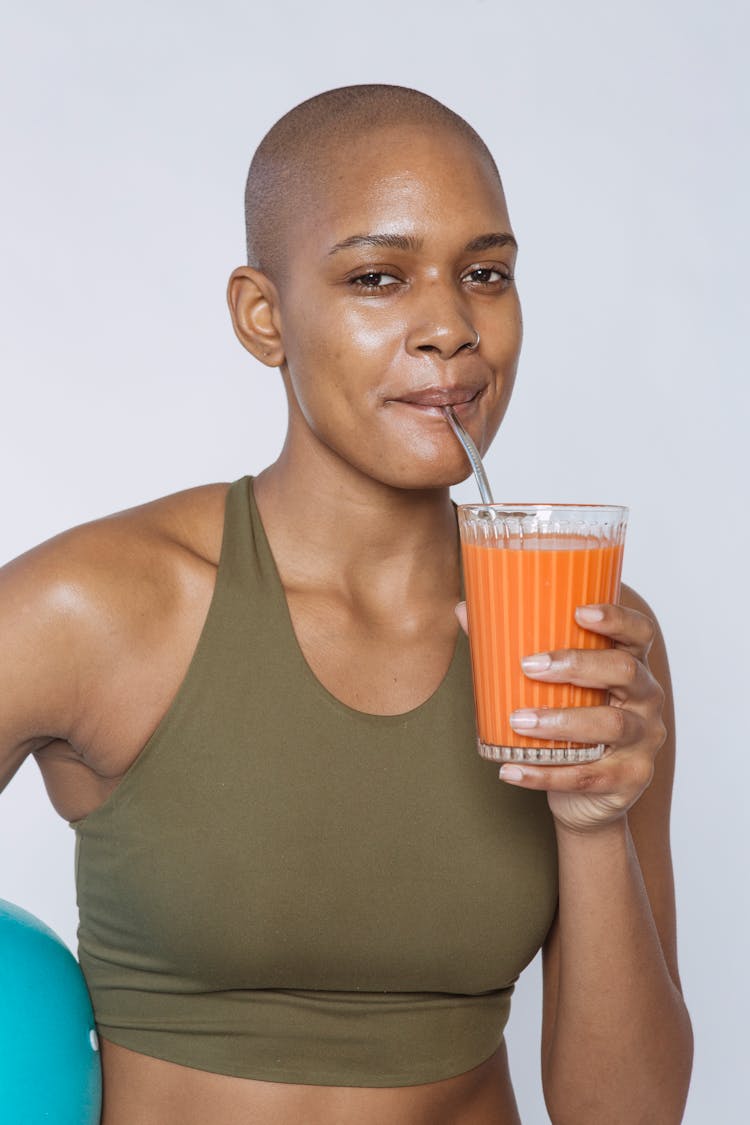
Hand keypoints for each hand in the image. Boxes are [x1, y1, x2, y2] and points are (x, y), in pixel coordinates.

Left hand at [455, 601, 666, 833]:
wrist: (587, 797)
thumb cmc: (571, 726)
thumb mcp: (553, 688)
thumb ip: (514, 649)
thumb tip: (464, 611)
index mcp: (631, 666)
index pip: (639, 633)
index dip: (616, 618)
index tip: (579, 611)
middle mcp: (646, 700)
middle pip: (624, 672)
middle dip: (577, 665)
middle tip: (529, 666)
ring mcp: (643, 742)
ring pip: (609, 725)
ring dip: (560, 721)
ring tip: (518, 721)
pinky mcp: (629, 779)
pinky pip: (587, 775)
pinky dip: (545, 773)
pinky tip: (512, 769)